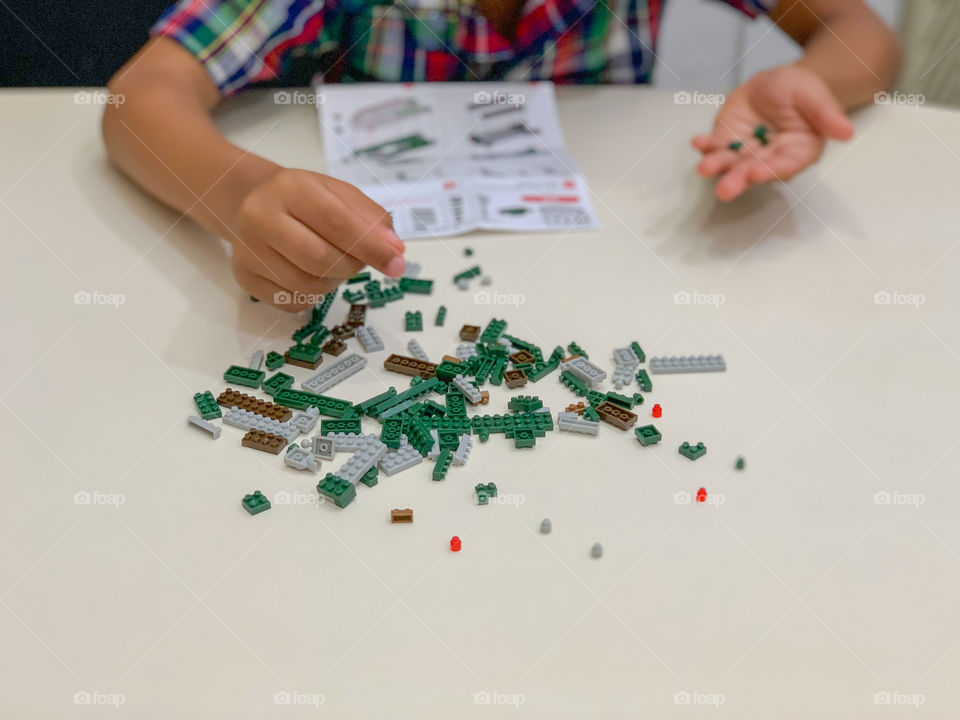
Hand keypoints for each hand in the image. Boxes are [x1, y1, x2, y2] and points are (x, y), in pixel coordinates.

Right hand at [231, 168, 404, 310]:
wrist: (250, 201)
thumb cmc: (304, 198)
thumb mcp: (338, 193)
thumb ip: (371, 218)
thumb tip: (395, 251)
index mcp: (290, 187)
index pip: (336, 221)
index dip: (371, 246)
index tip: (398, 264)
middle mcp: (260, 217)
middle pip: (320, 259)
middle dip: (352, 266)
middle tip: (359, 260)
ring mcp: (247, 250)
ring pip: (307, 286)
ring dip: (334, 282)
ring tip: (334, 263)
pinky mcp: (245, 277)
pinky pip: (293, 302)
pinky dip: (313, 295)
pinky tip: (311, 274)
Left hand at [692, 64, 854, 201]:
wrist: (775, 83)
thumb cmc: (800, 90)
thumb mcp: (813, 95)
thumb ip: (826, 114)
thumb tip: (847, 132)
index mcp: (799, 151)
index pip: (786, 165)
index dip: (771, 171)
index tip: (756, 174)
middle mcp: (771, 158)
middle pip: (754, 171)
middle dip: (739, 180)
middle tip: (725, 188)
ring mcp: (746, 153)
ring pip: (731, 165)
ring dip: (717, 167)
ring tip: (705, 168)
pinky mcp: (727, 144)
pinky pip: (714, 148)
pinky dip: (704, 146)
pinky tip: (697, 142)